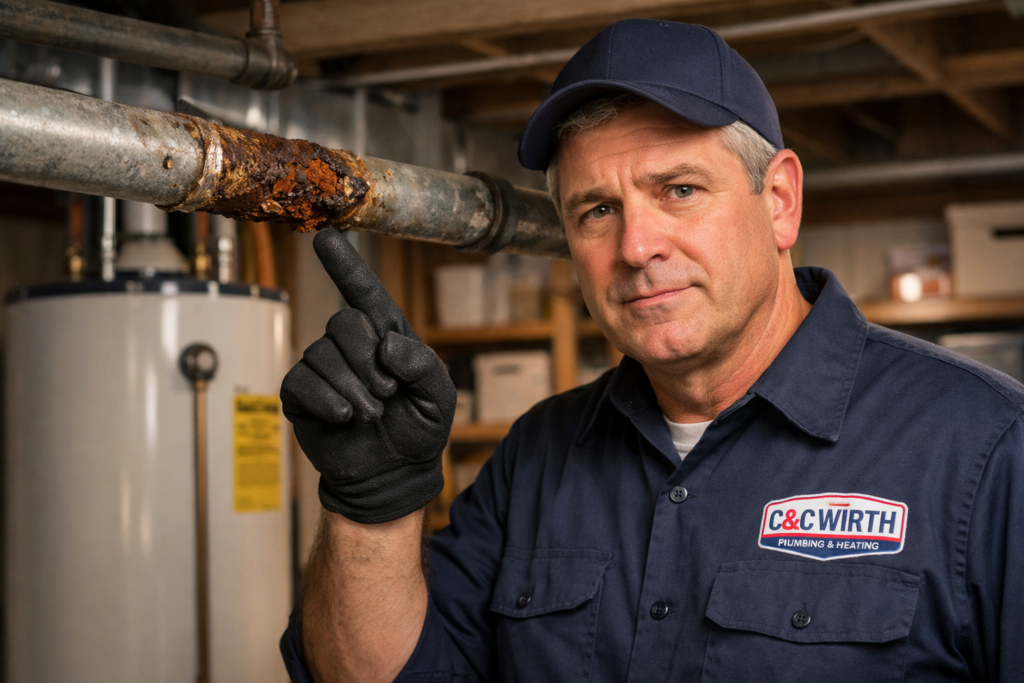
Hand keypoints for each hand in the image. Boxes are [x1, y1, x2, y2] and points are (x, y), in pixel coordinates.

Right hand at [281, 230, 455, 523]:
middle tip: (387, 396)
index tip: (325, 238)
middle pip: (344, 322)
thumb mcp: (438, 397)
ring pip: (323, 355)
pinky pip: (301, 382)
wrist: (392, 475)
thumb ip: (423, 365)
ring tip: (370, 415)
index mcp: (386, 336)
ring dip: (353, 389)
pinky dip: (326, 400)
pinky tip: (343, 418)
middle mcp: (350, 345)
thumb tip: (387, 344)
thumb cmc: (417, 430)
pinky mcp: (300, 394)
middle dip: (368, 362)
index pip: (364, 293)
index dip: (345, 265)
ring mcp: (322, 367)